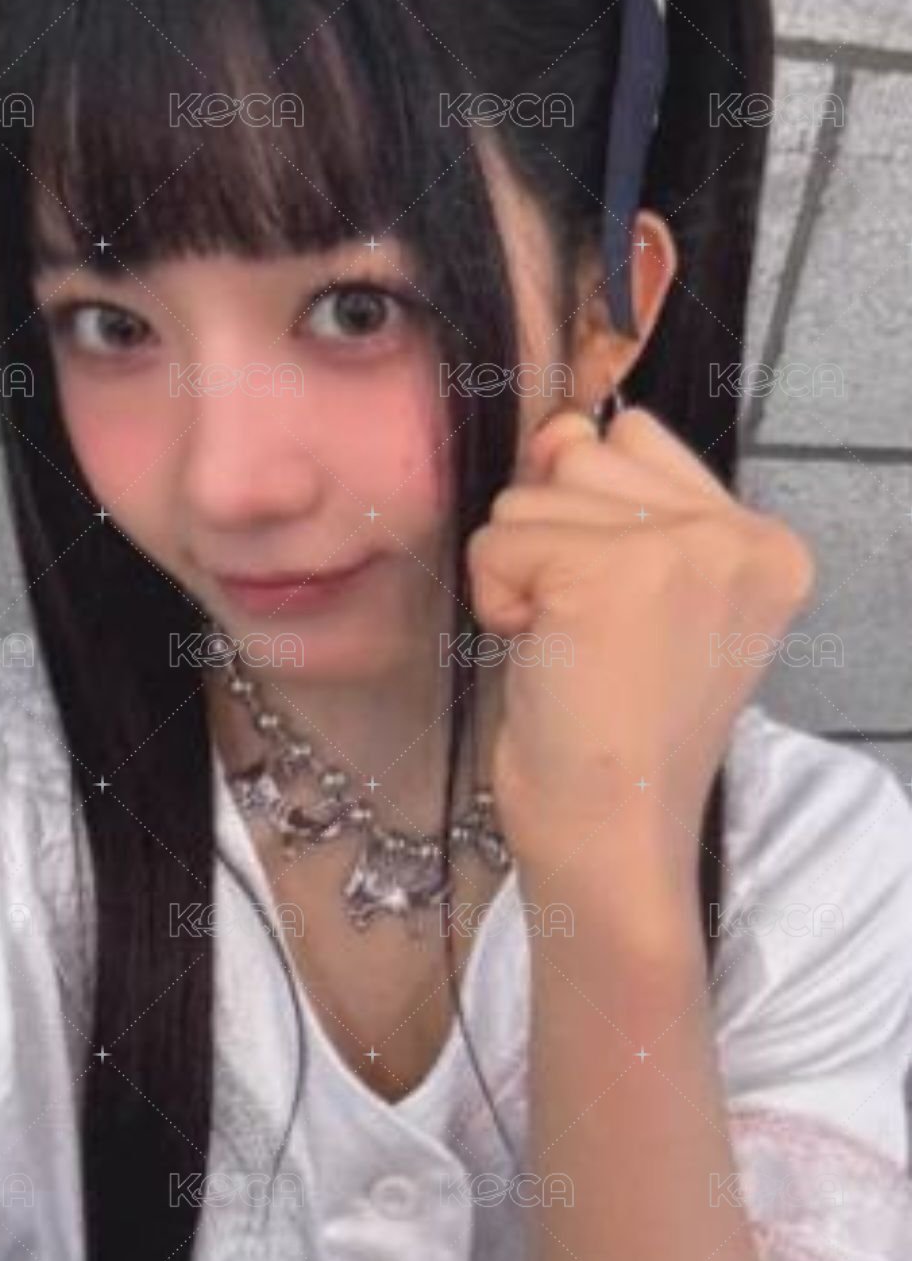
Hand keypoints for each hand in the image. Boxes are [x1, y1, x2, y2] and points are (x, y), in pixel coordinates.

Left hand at [465, 404, 814, 918]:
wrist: (614, 835)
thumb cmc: (616, 728)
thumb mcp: (637, 593)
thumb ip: (611, 497)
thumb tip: (557, 425)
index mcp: (765, 542)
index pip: (634, 441)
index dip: (593, 518)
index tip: (619, 613)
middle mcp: (740, 534)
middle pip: (580, 454)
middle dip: (553, 541)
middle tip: (590, 636)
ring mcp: (682, 549)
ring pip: (530, 495)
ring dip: (520, 573)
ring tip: (569, 647)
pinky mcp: (608, 573)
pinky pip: (497, 541)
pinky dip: (494, 600)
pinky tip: (542, 656)